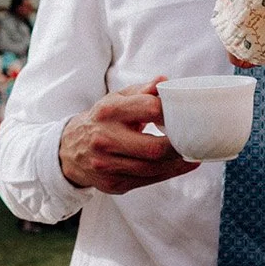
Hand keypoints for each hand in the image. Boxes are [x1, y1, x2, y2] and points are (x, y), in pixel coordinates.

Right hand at [59, 78, 198, 192]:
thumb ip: (141, 91)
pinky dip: (168, 173)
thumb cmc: (101, 120)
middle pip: (154, 148)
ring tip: (193, 154)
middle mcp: (105, 139)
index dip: (171, 111)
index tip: (184, 113)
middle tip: (195, 140)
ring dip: (178, 163)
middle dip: (179, 146)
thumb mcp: (115, 99)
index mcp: (108, 112)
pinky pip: (148, 181)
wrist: (69, 149)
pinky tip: (180, 166)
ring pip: (153, 168)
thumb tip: (165, 81)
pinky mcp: (113, 184)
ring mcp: (107, 165)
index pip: (149, 109)